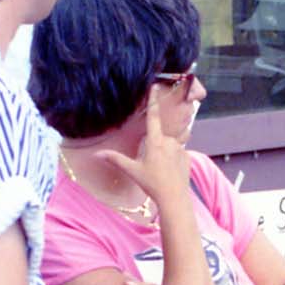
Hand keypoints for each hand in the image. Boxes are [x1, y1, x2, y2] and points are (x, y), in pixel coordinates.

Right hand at [96, 86, 190, 209]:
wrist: (174, 197)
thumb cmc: (152, 184)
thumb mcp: (132, 170)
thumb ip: (115, 159)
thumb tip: (97, 154)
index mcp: (155, 141)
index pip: (153, 116)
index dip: (153, 101)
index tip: (155, 86)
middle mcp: (170, 141)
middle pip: (158, 136)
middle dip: (153, 146)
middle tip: (151, 165)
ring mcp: (180, 148)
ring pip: (168, 144)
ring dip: (163, 152)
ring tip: (161, 169)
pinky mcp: (187, 155)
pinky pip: (177, 152)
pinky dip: (172, 158)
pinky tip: (169, 171)